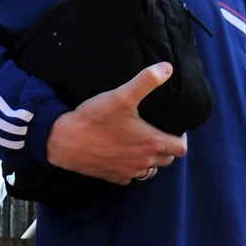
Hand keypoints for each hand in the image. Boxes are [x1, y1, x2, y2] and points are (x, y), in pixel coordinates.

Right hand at [44, 62, 187, 184]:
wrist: (65, 141)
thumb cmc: (95, 119)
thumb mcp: (122, 95)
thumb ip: (147, 81)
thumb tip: (167, 68)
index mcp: (150, 143)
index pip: (180, 149)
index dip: (181, 139)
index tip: (175, 130)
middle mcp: (142, 162)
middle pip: (166, 160)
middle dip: (166, 148)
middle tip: (157, 134)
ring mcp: (127, 172)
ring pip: (149, 171)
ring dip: (150, 161)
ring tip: (142, 146)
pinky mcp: (112, 177)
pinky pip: (129, 178)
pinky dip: (131, 169)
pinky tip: (123, 156)